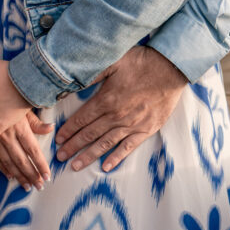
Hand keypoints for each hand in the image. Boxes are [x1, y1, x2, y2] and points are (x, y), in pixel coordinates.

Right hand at [0, 112, 52, 189]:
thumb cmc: (8, 97)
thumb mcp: (24, 107)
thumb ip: (36, 122)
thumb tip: (51, 128)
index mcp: (20, 128)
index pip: (33, 150)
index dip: (41, 164)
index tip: (48, 176)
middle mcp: (8, 136)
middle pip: (22, 160)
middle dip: (32, 175)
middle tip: (40, 186)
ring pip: (9, 162)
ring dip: (19, 176)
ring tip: (27, 186)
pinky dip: (3, 168)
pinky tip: (10, 176)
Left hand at [54, 46, 185, 171]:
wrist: (170, 69)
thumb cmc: (141, 62)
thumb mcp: (113, 61)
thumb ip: (93, 74)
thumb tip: (72, 80)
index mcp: (106, 99)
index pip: (81, 119)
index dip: (68, 130)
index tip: (58, 139)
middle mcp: (116, 116)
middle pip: (89, 134)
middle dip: (73, 146)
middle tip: (60, 156)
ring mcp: (131, 125)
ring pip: (105, 144)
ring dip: (89, 156)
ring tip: (75, 166)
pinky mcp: (146, 129)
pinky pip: (128, 147)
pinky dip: (116, 158)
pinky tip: (106, 167)